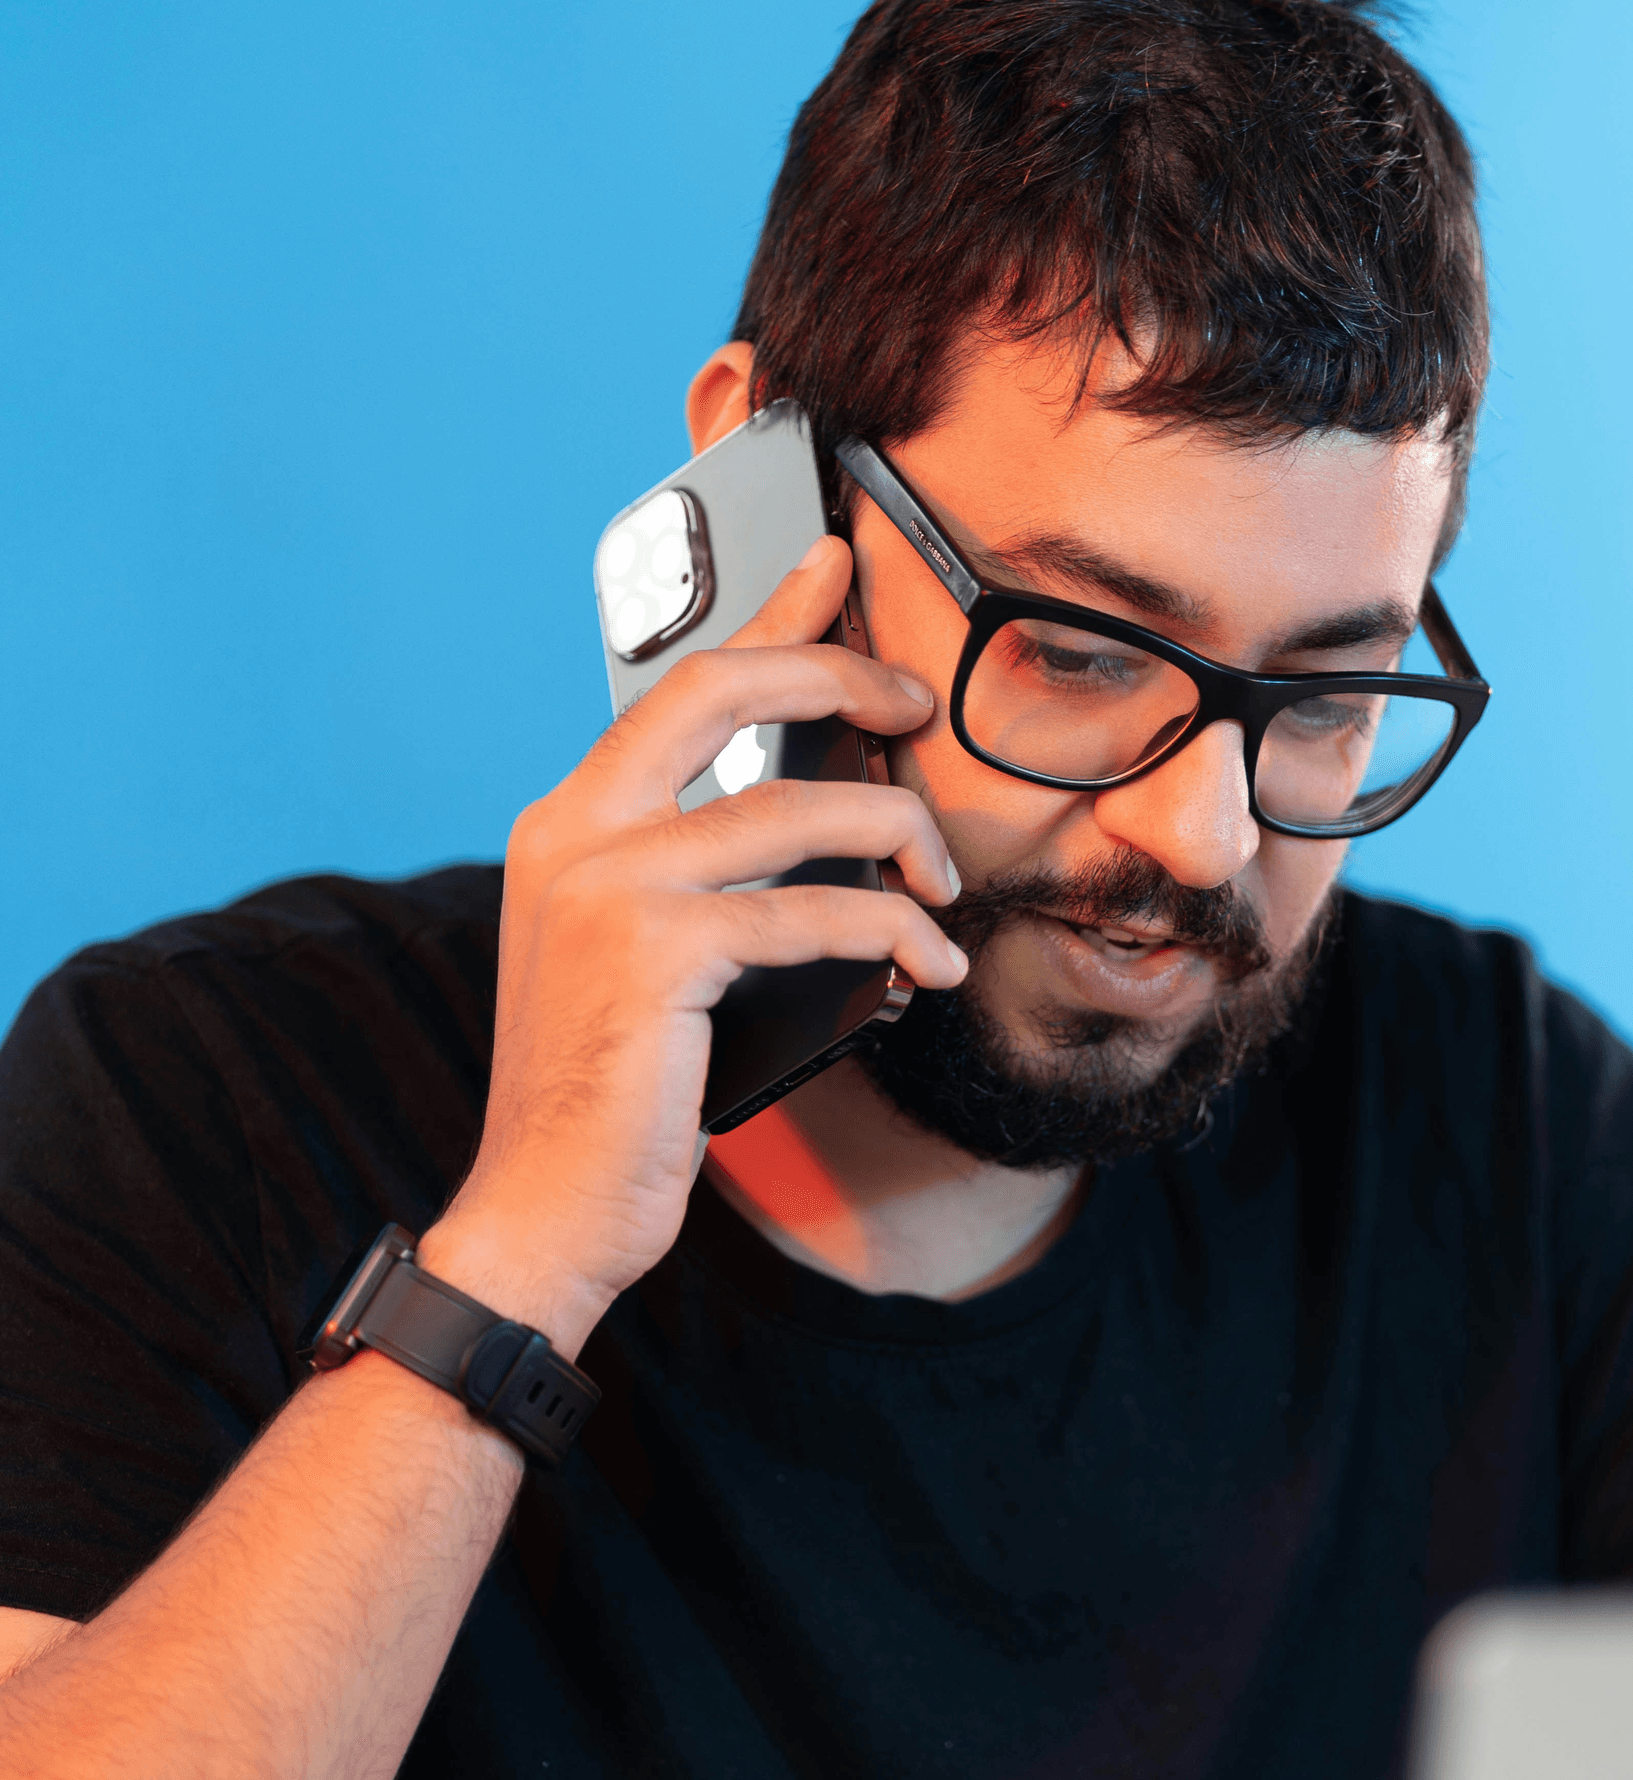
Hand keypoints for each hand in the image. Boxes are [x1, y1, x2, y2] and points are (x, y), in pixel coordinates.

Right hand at [420, 536, 962, 1349]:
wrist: (544, 1212)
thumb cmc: (614, 1095)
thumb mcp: (650, 962)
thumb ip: (706, 880)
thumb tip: (832, 820)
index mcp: (568, 824)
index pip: (676, 687)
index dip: (765, 619)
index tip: (833, 566)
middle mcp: (572, 833)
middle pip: (720, 692)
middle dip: (836, 677)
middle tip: (913, 707)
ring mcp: (604, 887)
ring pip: (793, 808)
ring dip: (894, 836)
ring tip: (941, 883)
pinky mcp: (651, 952)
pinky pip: (811, 909)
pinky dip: (890, 929)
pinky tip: (926, 962)